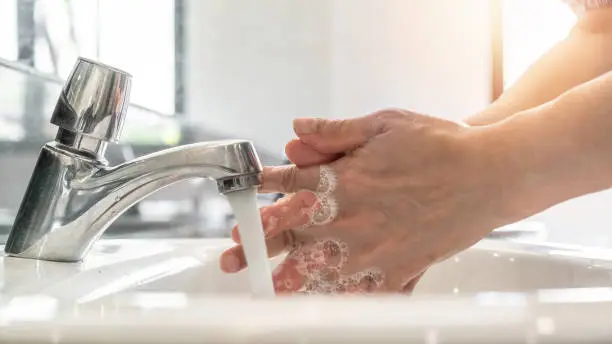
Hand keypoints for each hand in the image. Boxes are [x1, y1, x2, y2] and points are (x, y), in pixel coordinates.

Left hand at [220, 109, 515, 293]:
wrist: (489, 174)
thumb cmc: (439, 145)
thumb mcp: (384, 125)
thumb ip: (335, 133)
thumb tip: (295, 132)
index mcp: (343, 179)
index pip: (287, 186)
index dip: (259, 195)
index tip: (242, 205)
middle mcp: (351, 217)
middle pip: (290, 235)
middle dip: (255, 247)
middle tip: (232, 259)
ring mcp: (372, 248)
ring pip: (318, 271)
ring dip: (287, 282)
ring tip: (264, 294)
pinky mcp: (397, 269)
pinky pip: (362, 293)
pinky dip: (340, 301)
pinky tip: (323, 308)